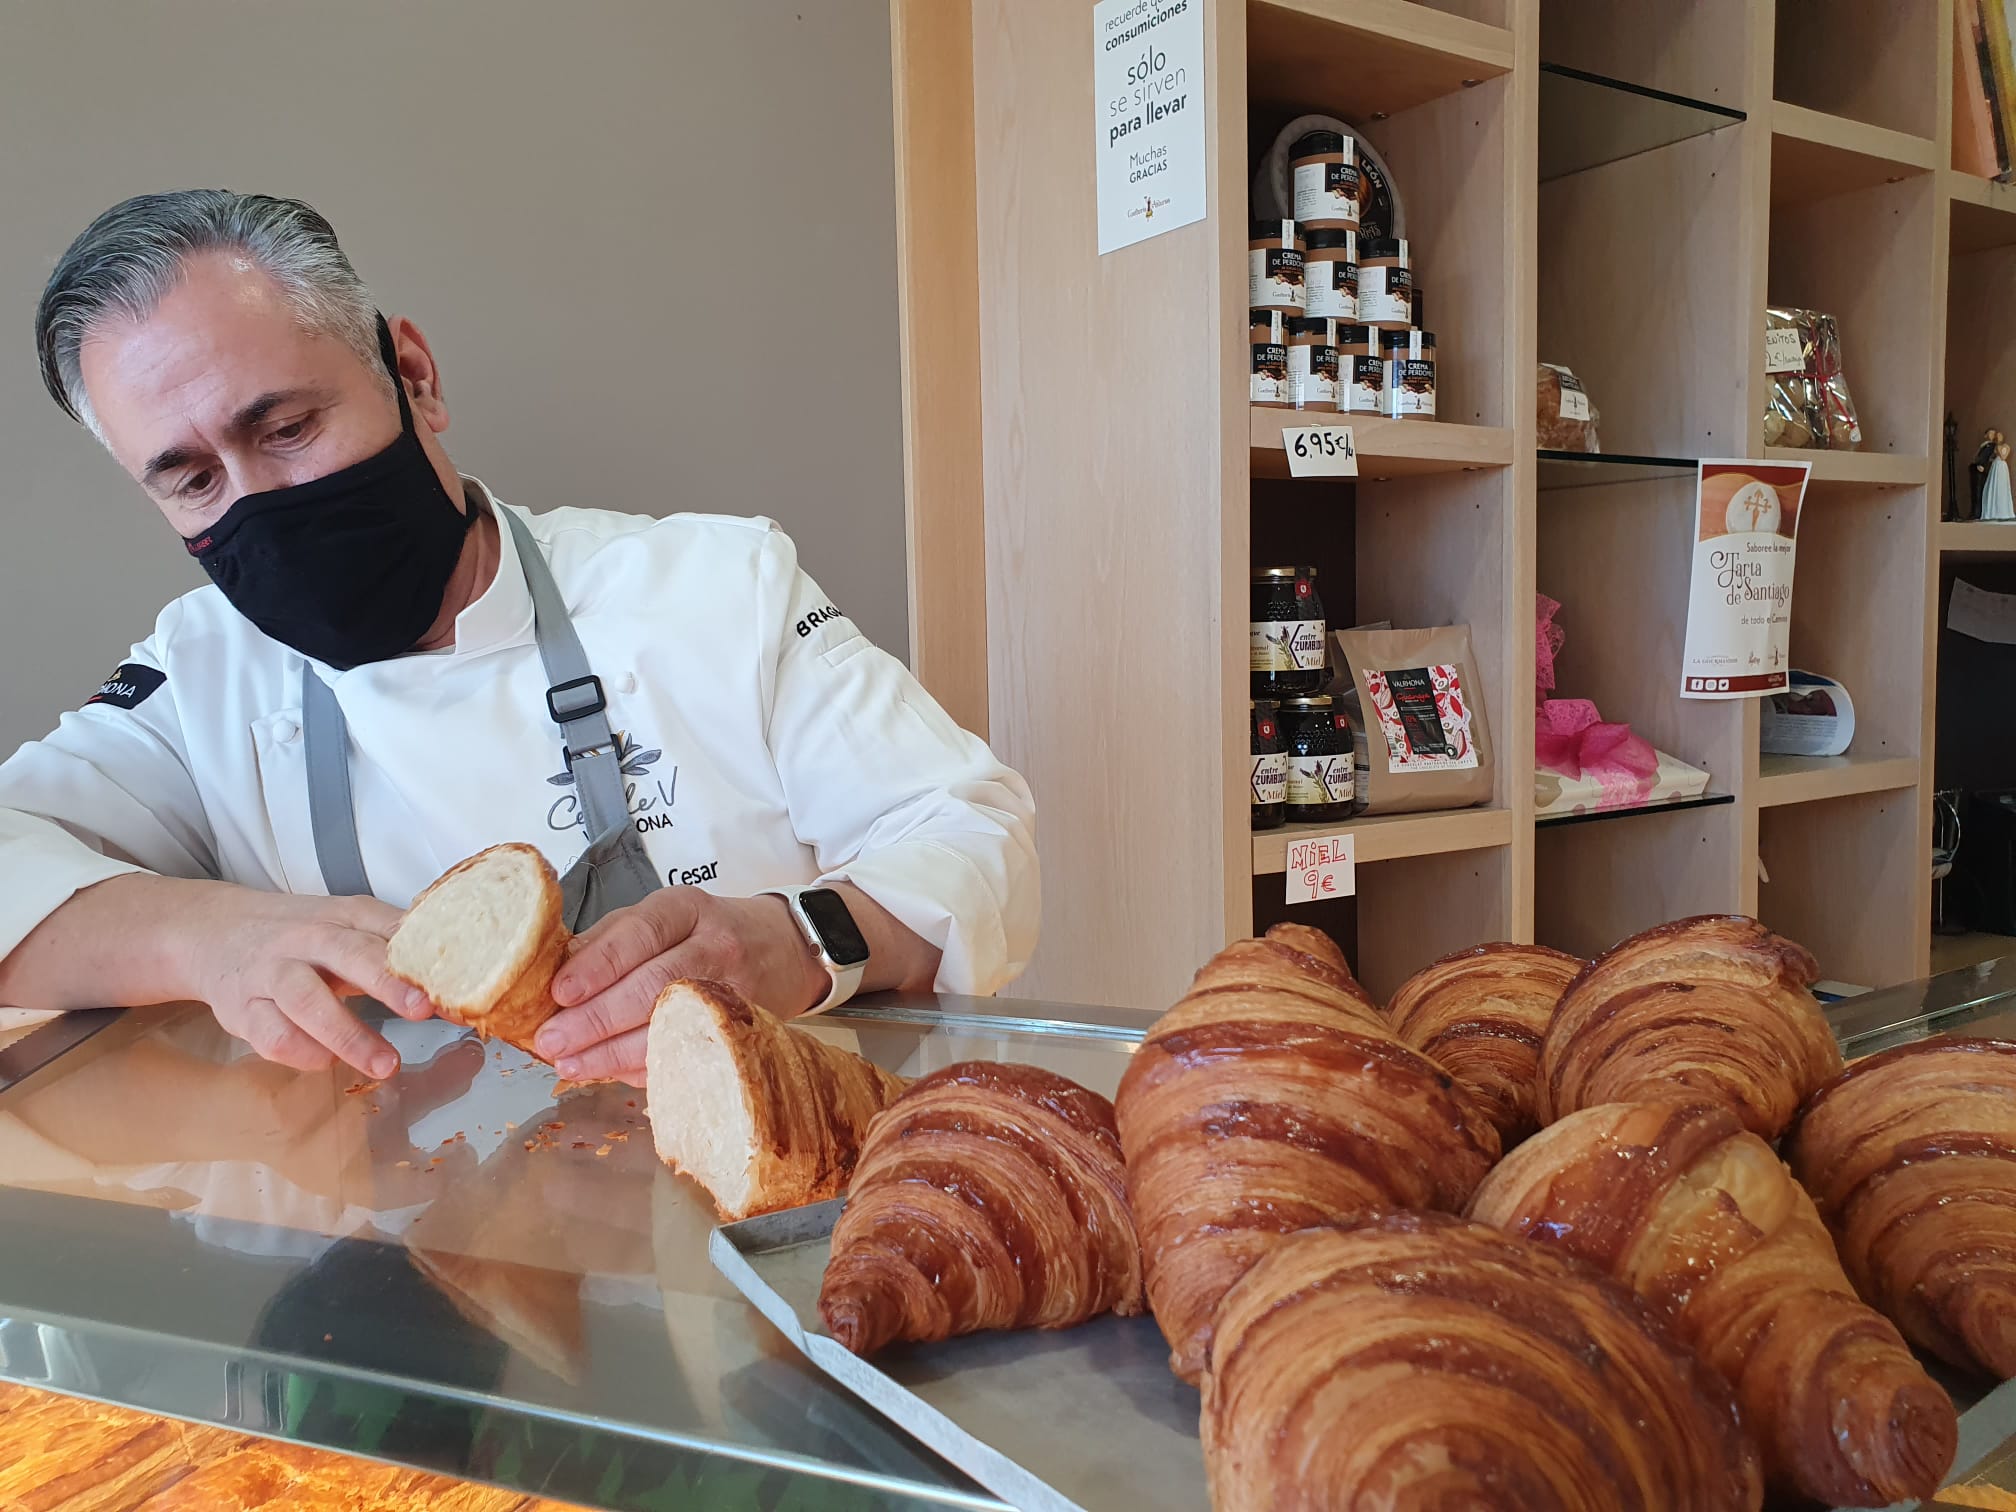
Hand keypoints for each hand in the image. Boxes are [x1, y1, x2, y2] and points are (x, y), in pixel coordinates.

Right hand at [177, 887, 432, 1077]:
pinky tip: (328, 1061)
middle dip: (386, 983)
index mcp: (339, 916)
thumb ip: (391, 939)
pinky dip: (303, 1053)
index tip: (449, 978)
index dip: (416, 953)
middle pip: (345, 955)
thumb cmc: (299, 934)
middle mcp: (303, 940)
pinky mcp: (242, 1009)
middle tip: (422, 1011)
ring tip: (387, 1064)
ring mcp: (270, 974)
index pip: (383, 928)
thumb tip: (457, 961)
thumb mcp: (345, 922)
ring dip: (348, 1035)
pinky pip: (272, 1036)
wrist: (215, 932)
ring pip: (306, 1002)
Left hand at [534, 889, 825, 1082]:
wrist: (787, 948)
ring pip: (668, 1027)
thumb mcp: (663, 915)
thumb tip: (552, 975)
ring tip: (569, 1065)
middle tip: (552, 1041)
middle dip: (595, 1020)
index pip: (640, 933)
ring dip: (612, 1053)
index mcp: (686, 909)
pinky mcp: (740, 1030)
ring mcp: (733, 992)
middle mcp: (714, 946)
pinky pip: (686, 1055)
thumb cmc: (708, 932)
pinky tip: (608, 1073)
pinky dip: (641, 1069)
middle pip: (652, 986)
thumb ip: (610, 939)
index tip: (558, 993)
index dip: (597, 965)